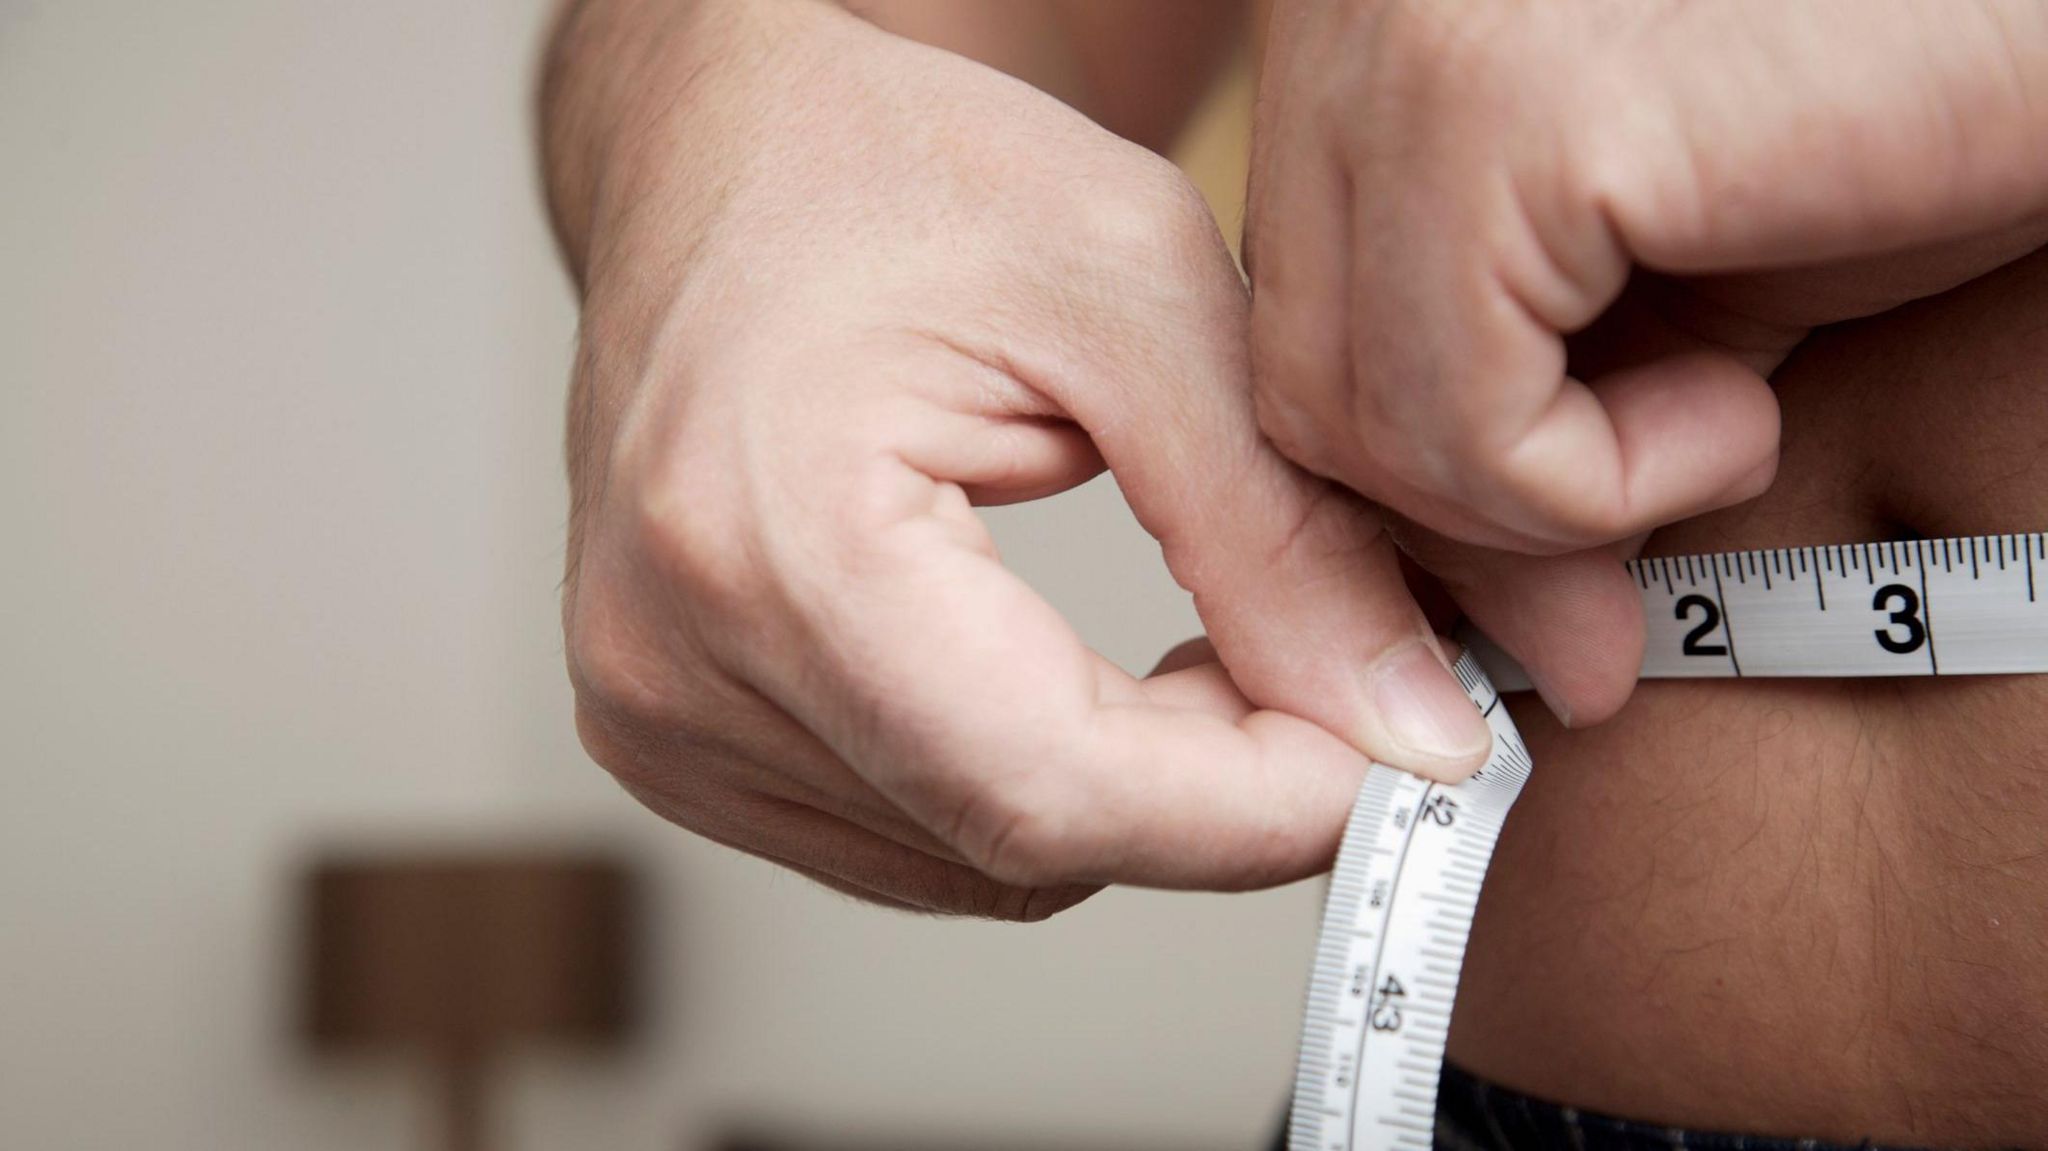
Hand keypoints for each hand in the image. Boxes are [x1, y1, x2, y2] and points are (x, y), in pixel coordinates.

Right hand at [549, 2, 1493, 916]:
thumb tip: (1404, 727)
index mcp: (777, 540)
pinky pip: (906, 838)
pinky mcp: (670, 733)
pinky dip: (1030, 784)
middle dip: (1214, 793)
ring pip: (971, 865)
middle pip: (1018, 845)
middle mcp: (671, 662)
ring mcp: (657, 713)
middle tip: (1322, 665)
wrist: (723, 154)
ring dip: (1126, 792)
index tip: (1398, 749)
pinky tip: (1074, 679)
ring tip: (1195, 650)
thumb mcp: (1136, 293)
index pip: (1050, 792)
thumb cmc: (902, 170)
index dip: (1258, 807)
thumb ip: (1278, 532)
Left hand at [1248, 0, 2047, 718]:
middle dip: (1446, 533)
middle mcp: (1341, 12)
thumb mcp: (1667, 284)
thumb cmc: (1900, 110)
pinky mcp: (1492, 119)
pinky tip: (1738, 411)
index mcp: (1358, 26)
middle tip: (1595, 623)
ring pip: (1342, 418)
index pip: (1288, 317)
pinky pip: (1453, 425)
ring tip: (1726, 429)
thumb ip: (1532, 409)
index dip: (1401, 479)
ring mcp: (1400, 52)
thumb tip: (1500, 624)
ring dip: (1539, 509)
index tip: (1530, 593)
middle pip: (1288, 372)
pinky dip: (1589, 490)